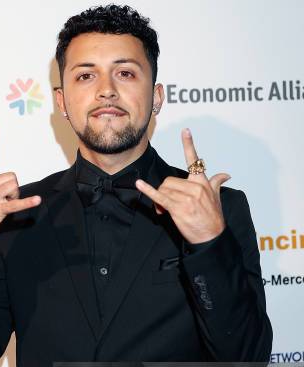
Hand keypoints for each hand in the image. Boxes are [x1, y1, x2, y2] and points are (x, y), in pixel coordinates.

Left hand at [135, 129, 229, 243]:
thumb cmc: (213, 218)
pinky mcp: (177, 208)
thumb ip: (217, 182)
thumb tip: (226, 174)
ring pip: (164, 190)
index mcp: (203, 183)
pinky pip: (159, 197)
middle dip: (165, 192)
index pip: (195, 161)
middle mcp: (195, 187)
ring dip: (160, 201)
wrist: (212, 236)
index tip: (185, 131)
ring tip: (165, 212)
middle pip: (169, 181)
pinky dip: (148, 191)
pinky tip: (139, 184)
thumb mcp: (217, 197)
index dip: (189, 145)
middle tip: (168, 206)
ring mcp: (186, 198)